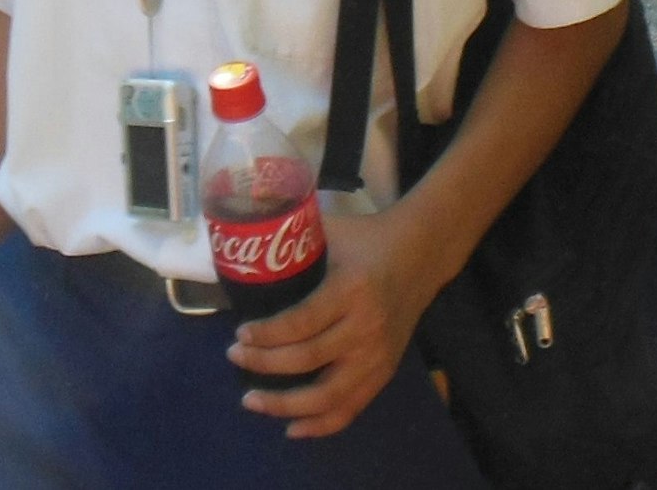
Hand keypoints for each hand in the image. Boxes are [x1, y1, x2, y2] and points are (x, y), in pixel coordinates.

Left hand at [229, 207, 448, 437]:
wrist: (422, 255)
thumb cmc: (369, 239)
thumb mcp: (333, 229)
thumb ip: (293, 231)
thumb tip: (248, 228)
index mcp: (350, 290)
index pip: (301, 322)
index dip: (267, 334)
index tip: (239, 335)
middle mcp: (365, 328)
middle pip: (308, 360)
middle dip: (264, 364)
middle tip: (234, 357)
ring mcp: (378, 355)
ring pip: (328, 395)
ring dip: (285, 405)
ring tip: (252, 401)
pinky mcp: (385, 372)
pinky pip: (351, 408)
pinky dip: (321, 424)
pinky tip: (292, 428)